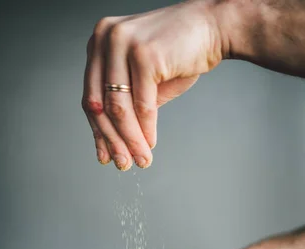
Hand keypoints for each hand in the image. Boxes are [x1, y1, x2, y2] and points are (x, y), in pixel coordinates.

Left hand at [82, 1, 224, 169]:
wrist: (213, 28)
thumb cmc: (179, 53)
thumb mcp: (143, 80)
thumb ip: (125, 104)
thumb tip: (112, 145)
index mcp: (100, 43)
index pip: (91, 96)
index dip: (98, 131)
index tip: (105, 156)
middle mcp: (105, 38)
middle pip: (100, 104)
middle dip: (113, 141)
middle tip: (123, 165)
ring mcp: (122, 44)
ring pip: (119, 108)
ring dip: (130, 140)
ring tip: (140, 160)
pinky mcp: (144, 55)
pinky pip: (142, 105)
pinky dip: (145, 130)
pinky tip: (150, 144)